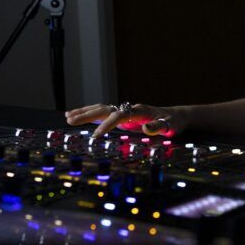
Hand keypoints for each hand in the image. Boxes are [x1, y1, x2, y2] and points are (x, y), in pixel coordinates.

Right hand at [64, 103, 187, 137]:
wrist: (176, 116)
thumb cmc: (173, 122)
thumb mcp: (170, 126)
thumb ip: (158, 127)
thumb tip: (145, 127)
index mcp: (139, 111)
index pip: (119, 116)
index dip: (107, 125)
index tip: (96, 135)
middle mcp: (129, 108)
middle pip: (105, 109)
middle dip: (87, 114)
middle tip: (70, 120)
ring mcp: (125, 111)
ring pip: (101, 109)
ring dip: (85, 112)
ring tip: (68, 117)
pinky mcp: (123, 115)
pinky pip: (104, 112)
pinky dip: (90, 113)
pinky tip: (78, 115)